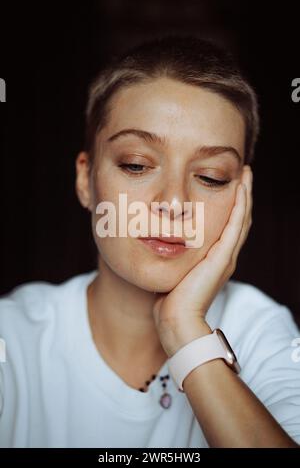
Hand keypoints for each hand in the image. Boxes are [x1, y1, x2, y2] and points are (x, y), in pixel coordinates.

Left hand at [152, 165, 252, 356]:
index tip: (231, 184)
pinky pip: (235, 226)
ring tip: (246, 174)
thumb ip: (174, 257)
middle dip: (242, 195)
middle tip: (244, 173)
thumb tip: (161, 242)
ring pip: (241, 219)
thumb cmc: (170, 300)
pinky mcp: (223, 258)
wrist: (177, 321)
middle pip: (239, 219)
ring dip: (244, 195)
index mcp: (215, 258)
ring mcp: (226, 257)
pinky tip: (240, 189)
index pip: (228, 225)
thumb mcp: (174, 271)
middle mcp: (225, 256)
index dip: (232, 205)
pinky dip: (239, 206)